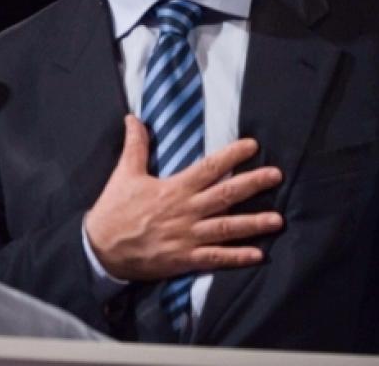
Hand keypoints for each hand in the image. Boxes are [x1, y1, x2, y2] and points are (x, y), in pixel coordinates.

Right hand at [84, 114, 283, 280]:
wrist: (100, 247)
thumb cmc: (114, 210)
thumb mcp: (124, 173)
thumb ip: (135, 146)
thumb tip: (134, 118)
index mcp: (173, 189)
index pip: (209, 168)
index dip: (232, 155)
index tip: (252, 146)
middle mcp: (185, 211)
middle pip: (225, 195)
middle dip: (252, 184)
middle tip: (276, 176)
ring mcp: (187, 237)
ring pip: (227, 228)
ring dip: (253, 223)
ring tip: (278, 219)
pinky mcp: (184, 259)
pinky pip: (215, 258)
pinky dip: (237, 257)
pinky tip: (257, 255)